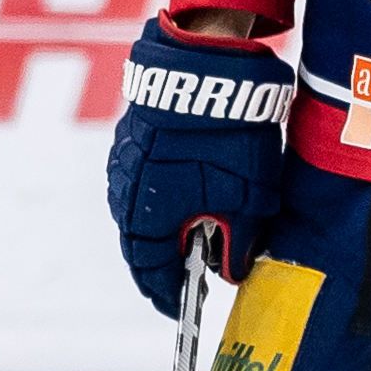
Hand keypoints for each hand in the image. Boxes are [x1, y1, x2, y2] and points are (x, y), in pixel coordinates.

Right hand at [102, 16, 293, 318]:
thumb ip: (238, 242)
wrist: (205, 63)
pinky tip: (190, 190)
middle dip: (168, 260)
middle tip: (192, 273)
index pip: (153, 274)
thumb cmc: (228, 137)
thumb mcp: (247, 198)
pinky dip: (166, 193)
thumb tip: (229, 270)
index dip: (171, 294)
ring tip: (197, 231)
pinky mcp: (132, 136)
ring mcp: (124, 163)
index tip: (185, 307)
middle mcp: (124, 195)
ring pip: (143, 208)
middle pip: (143, 243)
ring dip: (167, 223)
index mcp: (147, 219)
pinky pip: (145, 179)